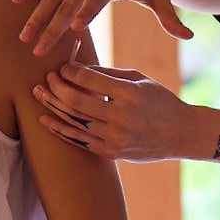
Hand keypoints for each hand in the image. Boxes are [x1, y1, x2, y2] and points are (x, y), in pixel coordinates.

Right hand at [13, 0, 192, 58]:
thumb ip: (170, 18)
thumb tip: (189, 37)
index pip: (97, 0)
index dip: (86, 12)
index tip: (74, 30)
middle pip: (69, 3)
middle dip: (53, 27)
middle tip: (38, 50)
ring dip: (36, 16)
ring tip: (23, 37)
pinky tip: (14, 4)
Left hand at [33, 63, 194, 160]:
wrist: (180, 134)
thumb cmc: (159, 100)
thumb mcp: (139, 79)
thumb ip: (108, 74)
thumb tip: (76, 68)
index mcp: (130, 94)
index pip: (90, 79)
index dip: (71, 71)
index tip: (63, 67)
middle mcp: (121, 117)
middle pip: (77, 101)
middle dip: (57, 87)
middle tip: (47, 78)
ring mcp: (115, 138)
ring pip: (74, 121)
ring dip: (52, 106)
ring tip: (39, 94)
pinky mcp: (111, 152)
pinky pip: (79, 141)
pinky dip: (60, 130)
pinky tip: (45, 119)